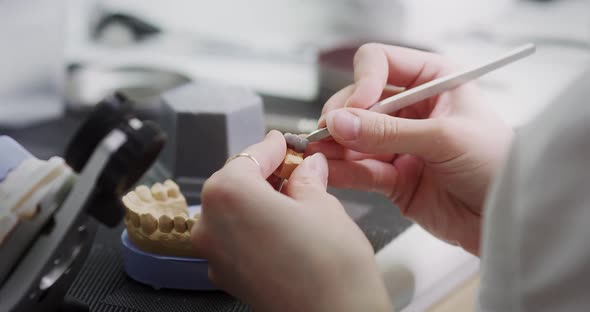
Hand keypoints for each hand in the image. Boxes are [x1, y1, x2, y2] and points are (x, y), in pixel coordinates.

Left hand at [191, 130, 391, 311]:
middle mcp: (211, 225)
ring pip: (233, 211)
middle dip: (264, 173)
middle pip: (234, 184)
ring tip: (294, 195)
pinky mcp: (227, 277)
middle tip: (294, 167)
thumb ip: (307, 179)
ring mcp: (215, 255)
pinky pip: (235, 237)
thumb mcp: (323, 206)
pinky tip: (283, 225)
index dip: (271, 147)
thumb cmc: (331, 269)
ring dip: (259, 199)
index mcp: (229, 196)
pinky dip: (254, 225)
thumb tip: (307, 167)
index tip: (284, 142)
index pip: (248, 157)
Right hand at [311, 44, 513, 254]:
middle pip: (358, 101)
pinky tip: (329, 173)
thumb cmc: (497, 165)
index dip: (363, 82)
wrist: (508, 217)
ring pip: (353, 138)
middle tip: (330, 135)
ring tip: (318, 156)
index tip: (358, 106)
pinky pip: (360, 170)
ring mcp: (399, 143)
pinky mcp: (393, 176)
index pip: (380, 63)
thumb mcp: (445, 138)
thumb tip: (339, 123)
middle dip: (342, 118)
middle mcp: (411, 109)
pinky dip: (343, 172)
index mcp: (432, 81)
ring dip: (335, 147)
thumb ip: (388, 132)